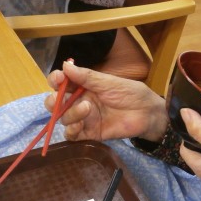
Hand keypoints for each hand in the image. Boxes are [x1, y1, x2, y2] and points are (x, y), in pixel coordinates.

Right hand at [45, 62, 168, 142]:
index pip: (61, 83)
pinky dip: (71, 131)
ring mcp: (84, 118)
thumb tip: (65, 65)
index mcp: (83, 86)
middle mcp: (80, 102)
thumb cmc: (130, 94)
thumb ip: (87, 77)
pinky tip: (79, 126)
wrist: (147, 113)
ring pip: (63, 118)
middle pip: (56, 103)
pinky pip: (72, 135)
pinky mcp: (90, 133)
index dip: (55, 80)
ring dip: (69, 114)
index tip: (58, 79)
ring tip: (86, 109)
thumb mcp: (109, 82)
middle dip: (54, 101)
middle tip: (59, 100)